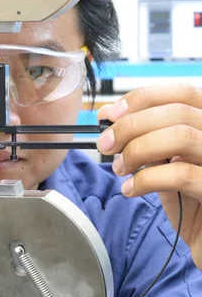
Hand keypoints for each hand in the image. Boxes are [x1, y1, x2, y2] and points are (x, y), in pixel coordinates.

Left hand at [97, 84, 201, 269]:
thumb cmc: (191, 203)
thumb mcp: (167, 164)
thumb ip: (146, 138)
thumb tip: (109, 115)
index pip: (182, 93)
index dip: (143, 99)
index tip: (110, 114)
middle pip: (178, 111)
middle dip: (132, 125)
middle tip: (105, 144)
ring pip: (181, 136)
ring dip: (138, 149)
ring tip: (119, 167)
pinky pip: (181, 174)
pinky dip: (146, 179)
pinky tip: (130, 189)